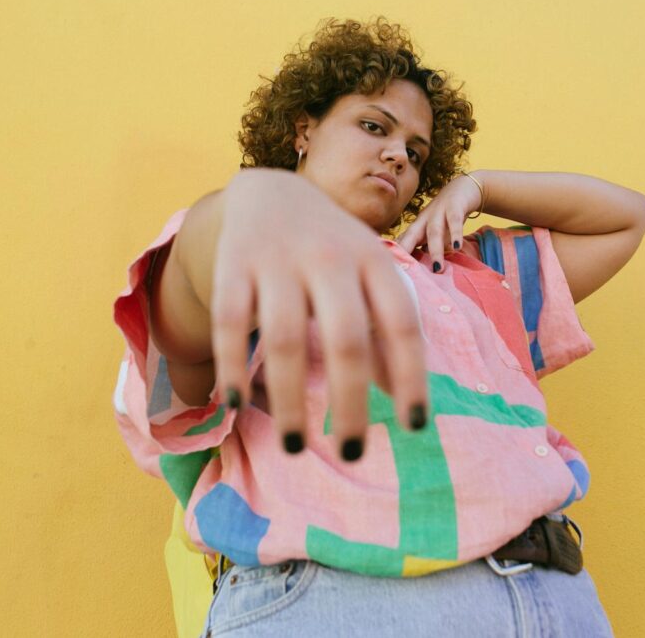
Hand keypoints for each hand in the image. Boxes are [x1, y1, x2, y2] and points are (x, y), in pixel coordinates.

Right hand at [210, 170, 428, 460]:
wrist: (269, 192)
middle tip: (353, 452)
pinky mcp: (232, 264)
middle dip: (350, 401)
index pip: (401, 323)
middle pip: (346, 338)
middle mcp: (329, 257)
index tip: (414, 427)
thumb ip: (385, 331)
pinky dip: (232, 363)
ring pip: (285, 338)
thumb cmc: (332, 251)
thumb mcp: (367, 277)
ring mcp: (277, 259)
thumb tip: (403, 402)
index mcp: (372, 261)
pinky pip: (229, 321)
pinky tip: (235, 403)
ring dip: (289, 399)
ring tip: (295, 448)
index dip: (411, 376)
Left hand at [394, 172, 482, 269]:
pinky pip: (455, 220)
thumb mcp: (433, 232)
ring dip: (435, 250)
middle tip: (405, 272)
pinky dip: (455, 233)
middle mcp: (424, 219)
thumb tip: (416, 273)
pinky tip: (456, 246)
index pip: (402, 242)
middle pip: (412, 236)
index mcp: (417, 227)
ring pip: (434, 232)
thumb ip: (424, 249)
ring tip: (438, 268)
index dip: (395, 255)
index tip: (390, 273)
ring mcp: (439, 211)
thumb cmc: (446, 217)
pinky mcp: (455, 205)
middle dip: (406, 252)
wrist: (464, 188)